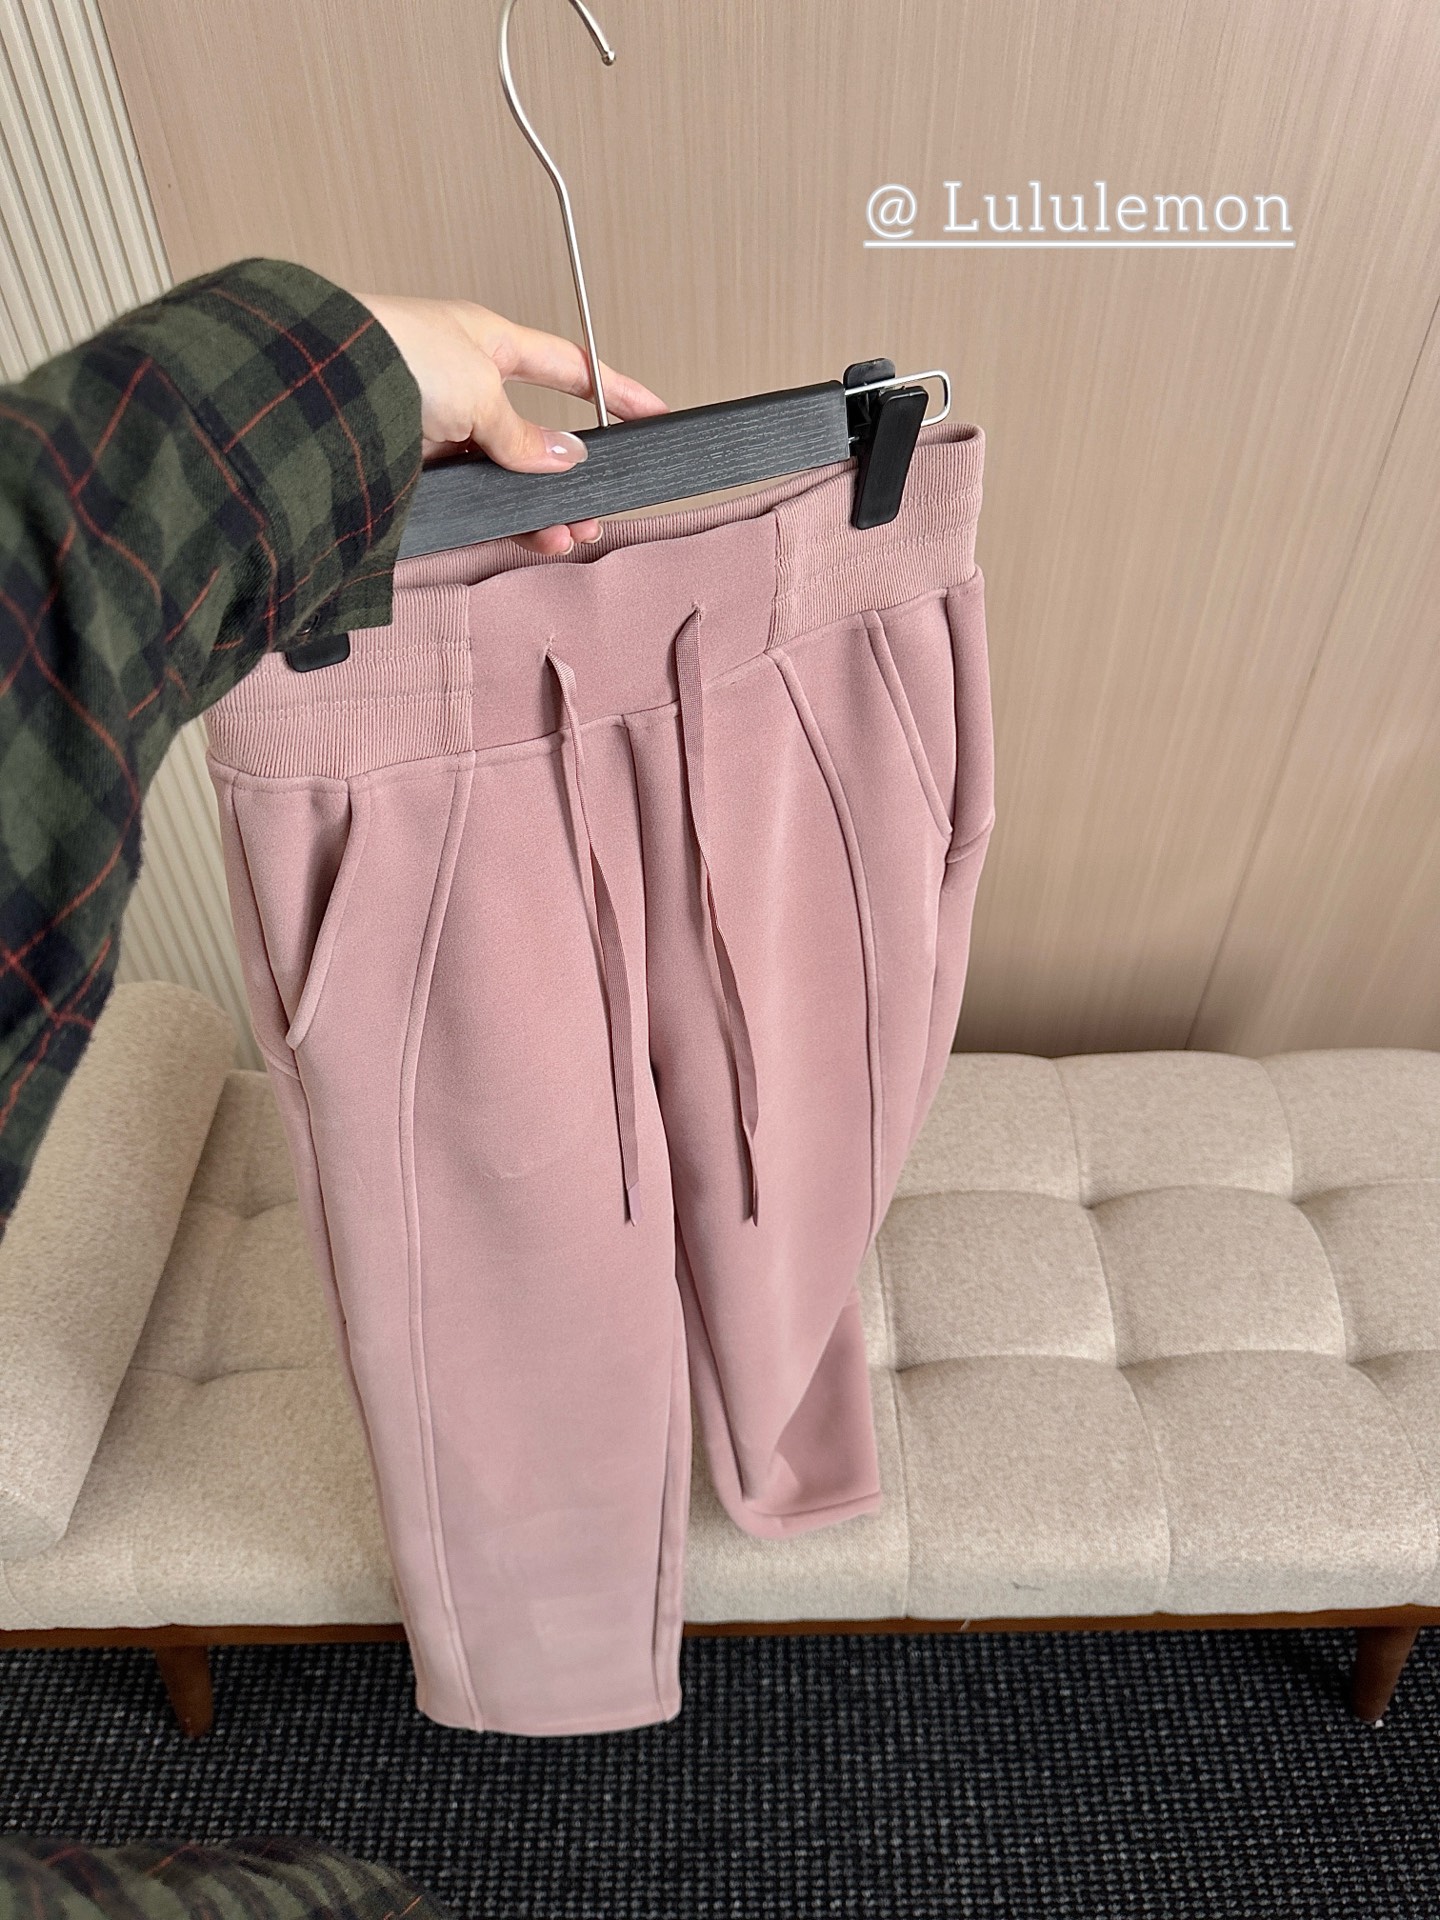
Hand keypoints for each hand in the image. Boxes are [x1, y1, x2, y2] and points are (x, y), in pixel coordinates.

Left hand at [354, 294, 666, 555]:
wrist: (317, 389)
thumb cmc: (390, 356)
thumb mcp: (480, 390)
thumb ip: (526, 433)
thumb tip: (565, 458)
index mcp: (486, 342)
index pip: (568, 366)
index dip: (615, 391)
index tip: (655, 414)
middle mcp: (463, 384)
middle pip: (537, 435)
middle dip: (573, 477)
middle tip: (598, 510)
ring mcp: (437, 428)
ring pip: (505, 476)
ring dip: (540, 508)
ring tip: (566, 536)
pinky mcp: (410, 470)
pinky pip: (470, 500)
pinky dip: (500, 520)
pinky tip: (524, 535)